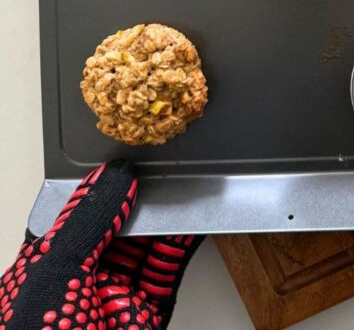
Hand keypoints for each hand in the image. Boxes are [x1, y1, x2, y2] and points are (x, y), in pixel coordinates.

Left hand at [0, 162, 200, 329]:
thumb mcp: (55, 273)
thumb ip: (88, 222)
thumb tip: (115, 176)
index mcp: (43, 265)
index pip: (77, 212)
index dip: (103, 185)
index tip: (129, 157)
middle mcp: (79, 280)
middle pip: (116, 225)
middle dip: (140, 198)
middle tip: (164, 169)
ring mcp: (113, 300)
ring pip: (145, 246)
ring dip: (166, 218)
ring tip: (185, 187)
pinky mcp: (146, 318)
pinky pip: (166, 272)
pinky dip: (182, 246)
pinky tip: (193, 222)